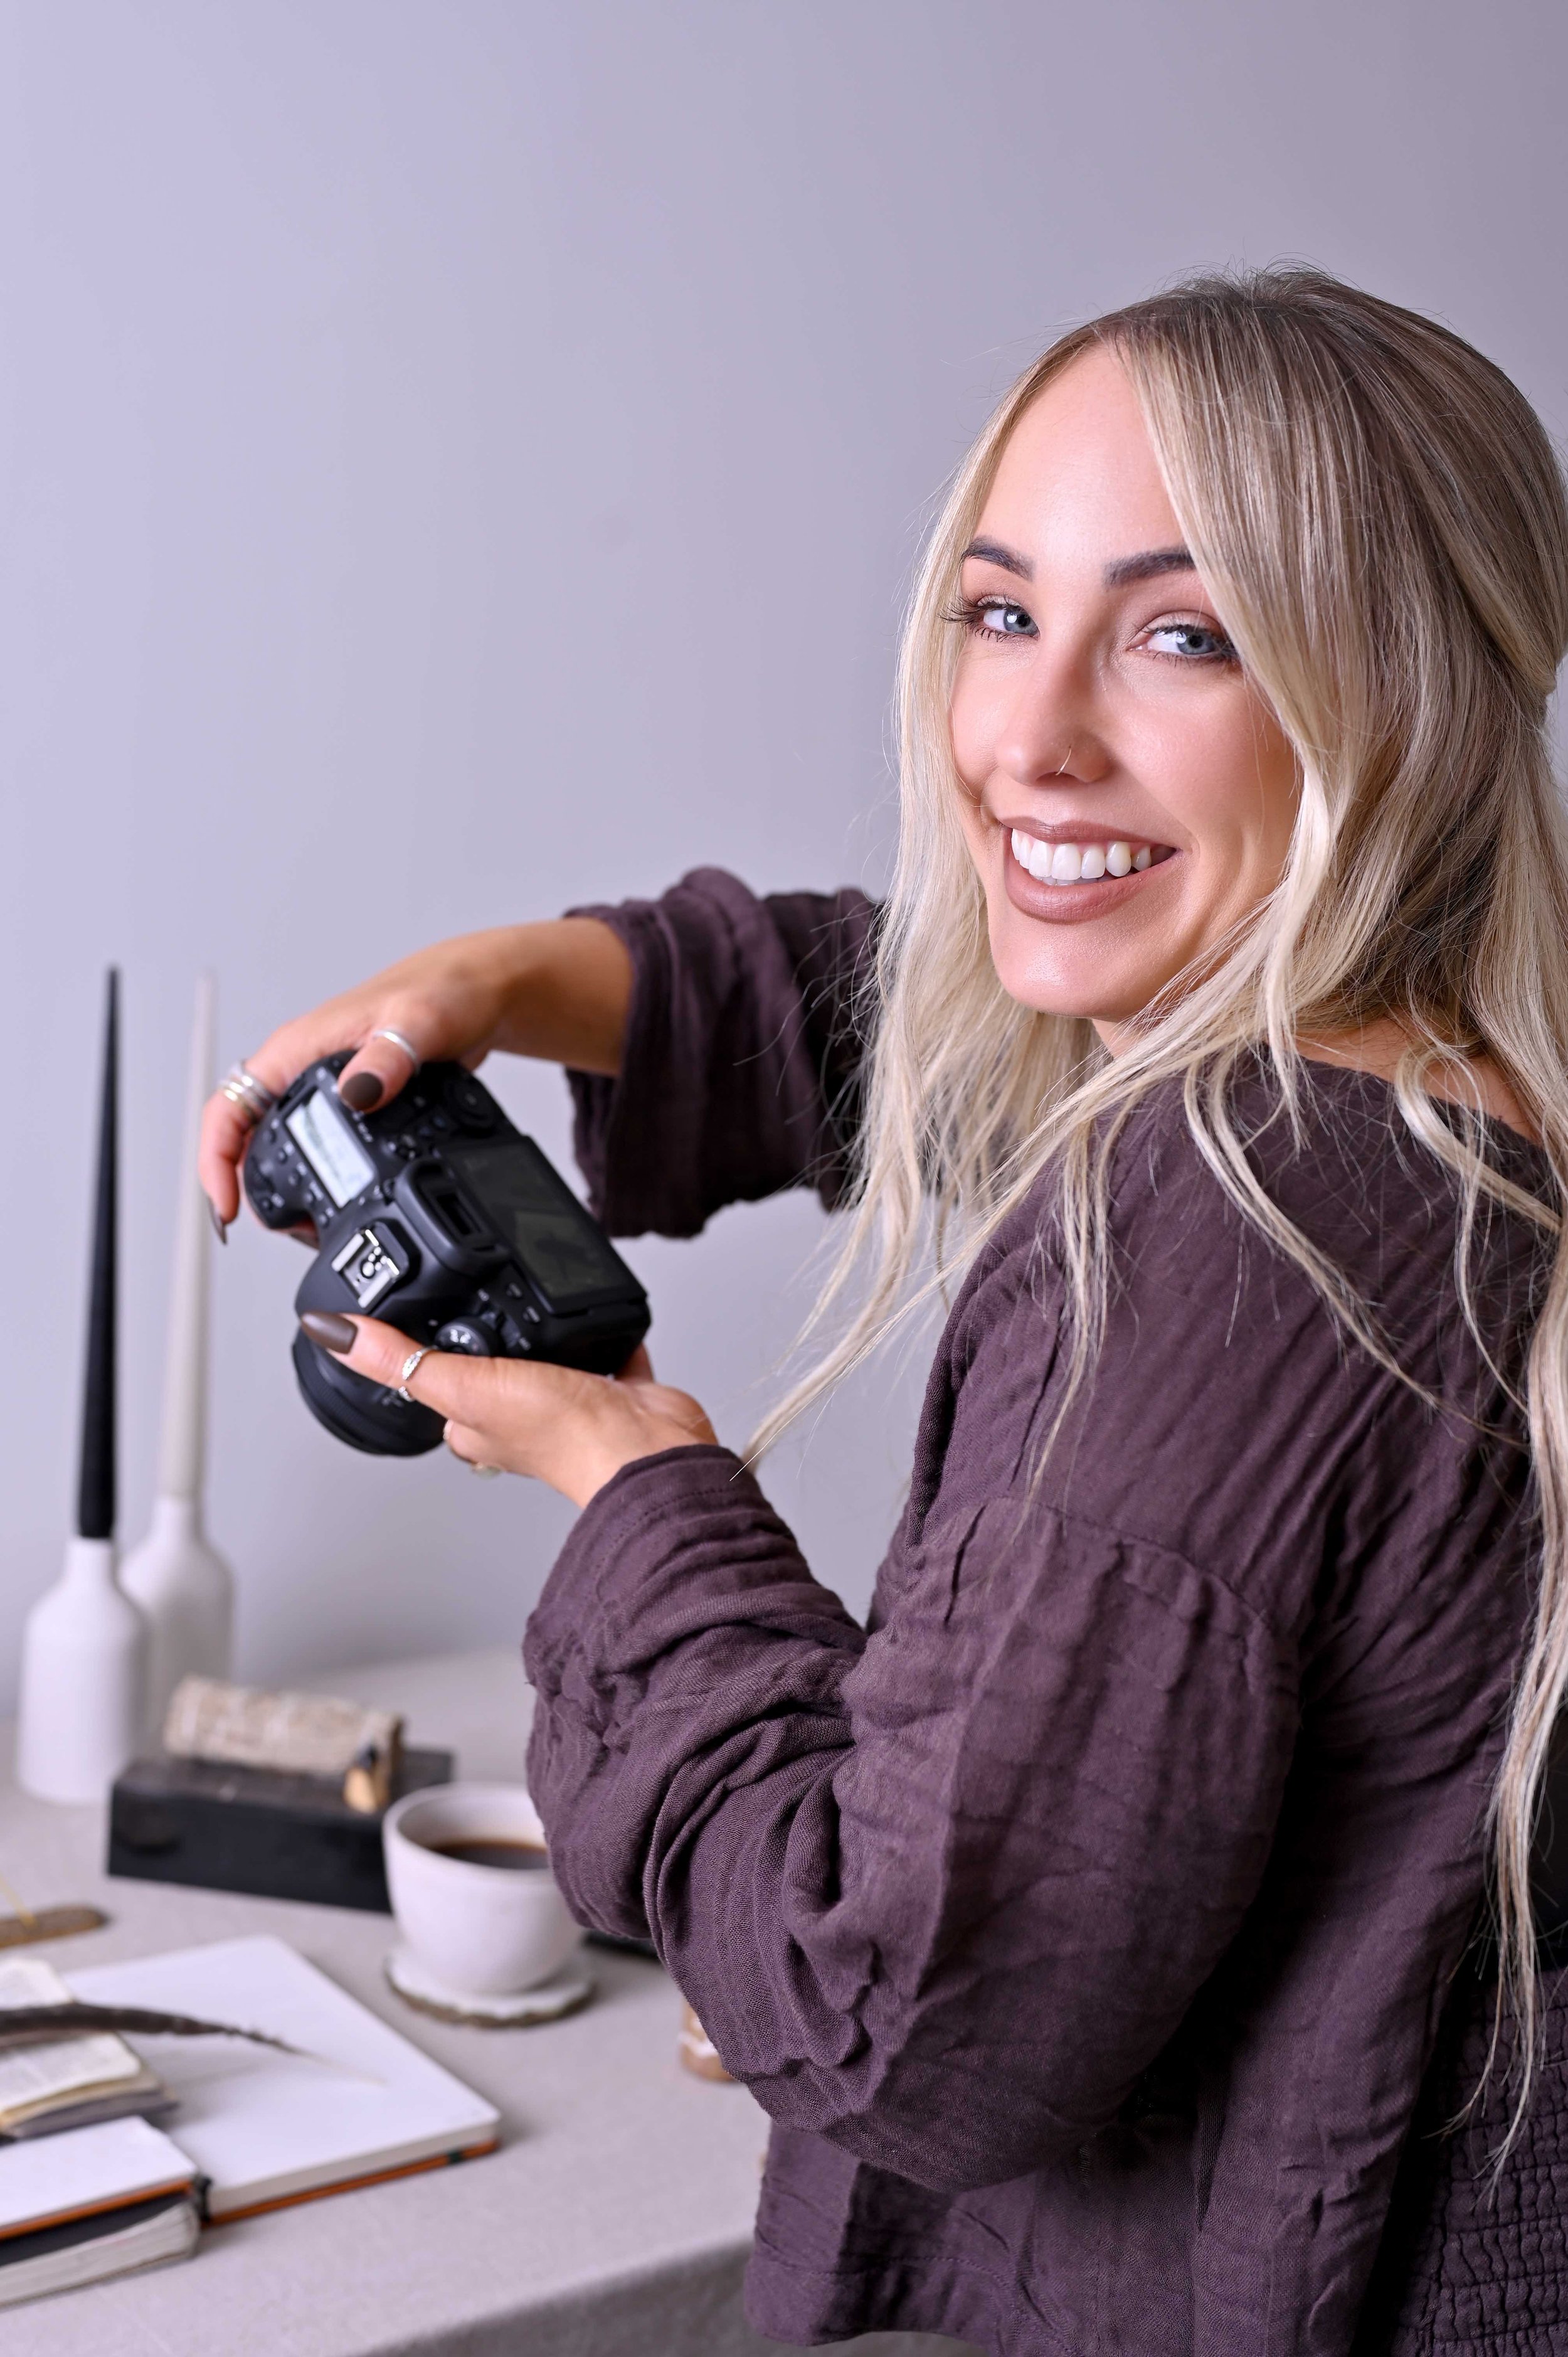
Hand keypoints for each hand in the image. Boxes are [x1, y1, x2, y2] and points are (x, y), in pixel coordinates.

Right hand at [199, 918, 631, 1231]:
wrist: (478, 993)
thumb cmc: (444, 990)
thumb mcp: (416, 1023)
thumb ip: (386, 1058)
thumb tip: (359, 1093)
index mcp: (296, 1049)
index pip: (229, 1106)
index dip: (217, 1160)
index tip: (230, 1206)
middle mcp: (303, 1069)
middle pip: (248, 1136)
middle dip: (252, 1187)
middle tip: (283, 1229)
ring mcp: (328, 1088)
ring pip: (281, 1143)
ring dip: (285, 1187)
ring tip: (307, 1228)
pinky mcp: (355, 1103)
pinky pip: (318, 1144)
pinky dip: (320, 1175)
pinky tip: (340, 1202)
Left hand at [300, 1315, 716, 1507]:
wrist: (647, 1446)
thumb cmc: (563, 1436)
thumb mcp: (463, 1383)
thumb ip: (400, 1357)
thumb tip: (331, 1331)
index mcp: (477, 1424)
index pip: (434, 1388)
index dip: (420, 1358)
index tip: (410, 1322)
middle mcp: (520, 1416)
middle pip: (492, 1370)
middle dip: (490, 1339)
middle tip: (477, 1297)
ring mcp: (570, 1400)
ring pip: (547, 1357)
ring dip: (543, 1330)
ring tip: (534, 1295)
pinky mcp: (615, 1385)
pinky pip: (605, 1348)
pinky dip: (602, 1328)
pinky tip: (598, 1306)